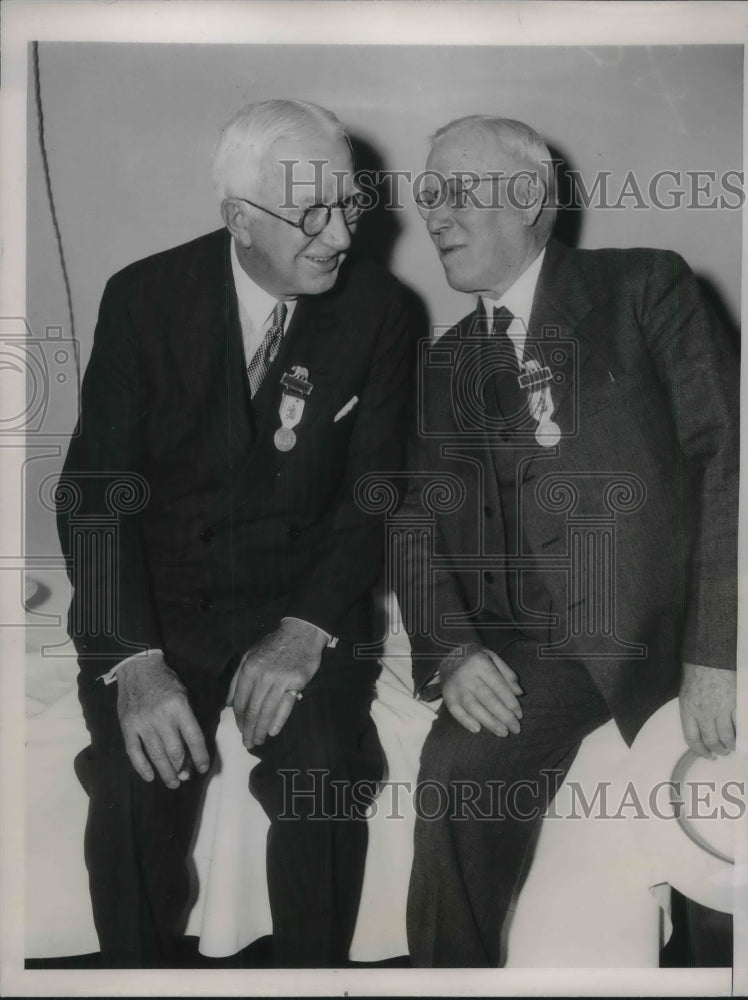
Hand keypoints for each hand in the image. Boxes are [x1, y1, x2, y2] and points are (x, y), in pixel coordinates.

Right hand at [116, 651, 209, 788]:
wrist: (138, 667)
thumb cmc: (165, 680)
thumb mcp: (184, 693)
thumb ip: (187, 717)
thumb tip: (191, 745)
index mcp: (179, 707)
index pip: (193, 737)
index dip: (200, 756)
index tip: (203, 767)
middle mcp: (161, 716)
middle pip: (175, 750)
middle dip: (182, 768)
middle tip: (185, 777)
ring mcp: (142, 723)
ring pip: (156, 755)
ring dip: (166, 772)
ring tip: (173, 782)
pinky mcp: (127, 726)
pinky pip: (134, 752)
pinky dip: (142, 767)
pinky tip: (150, 776)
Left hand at [230, 619, 326, 748]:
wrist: (300, 633)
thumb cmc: (274, 645)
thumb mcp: (250, 656)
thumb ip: (237, 679)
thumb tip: (228, 703)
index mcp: (248, 669)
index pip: (240, 701)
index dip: (238, 719)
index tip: (240, 730)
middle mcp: (262, 676)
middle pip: (252, 710)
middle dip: (248, 730)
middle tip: (247, 743)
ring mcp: (280, 680)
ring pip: (266, 711)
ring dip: (260, 729)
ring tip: (258, 741)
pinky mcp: (296, 682)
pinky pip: (285, 706)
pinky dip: (278, 720)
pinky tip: (273, 731)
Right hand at [441, 643, 523, 737]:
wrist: (447, 653)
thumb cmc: (475, 657)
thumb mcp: (493, 657)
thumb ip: (507, 674)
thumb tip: (519, 693)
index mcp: (480, 663)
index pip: (498, 685)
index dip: (510, 702)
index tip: (519, 715)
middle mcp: (467, 675)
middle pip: (487, 698)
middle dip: (503, 715)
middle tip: (515, 728)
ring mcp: (455, 685)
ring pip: (473, 706)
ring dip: (489, 721)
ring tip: (503, 732)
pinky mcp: (447, 694)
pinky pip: (455, 710)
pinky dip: (465, 721)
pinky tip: (477, 729)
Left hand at [679, 662, 735, 757]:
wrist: (709, 659)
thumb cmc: (695, 675)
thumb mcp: (686, 695)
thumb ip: (692, 713)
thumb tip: (700, 731)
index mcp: (688, 710)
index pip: (691, 738)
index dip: (699, 750)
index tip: (705, 754)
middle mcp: (703, 713)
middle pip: (710, 740)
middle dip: (716, 750)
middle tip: (721, 752)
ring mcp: (720, 709)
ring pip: (726, 736)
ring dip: (729, 745)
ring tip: (731, 746)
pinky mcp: (735, 705)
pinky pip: (740, 726)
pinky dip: (741, 734)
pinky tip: (741, 737)